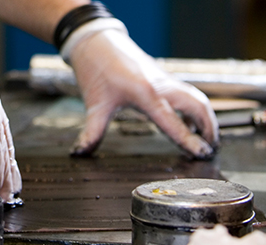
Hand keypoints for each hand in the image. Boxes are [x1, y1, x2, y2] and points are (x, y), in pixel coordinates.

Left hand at [68, 28, 219, 158]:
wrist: (97, 42)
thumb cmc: (97, 68)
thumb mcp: (94, 104)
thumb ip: (92, 132)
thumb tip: (82, 152)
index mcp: (145, 93)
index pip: (173, 122)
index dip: (189, 141)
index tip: (202, 155)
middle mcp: (161, 85)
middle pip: (198, 107)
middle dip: (209, 129)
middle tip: (211, 150)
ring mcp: (165, 80)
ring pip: (197, 98)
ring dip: (206, 118)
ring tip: (207, 139)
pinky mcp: (164, 78)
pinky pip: (189, 94)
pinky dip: (196, 108)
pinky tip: (189, 122)